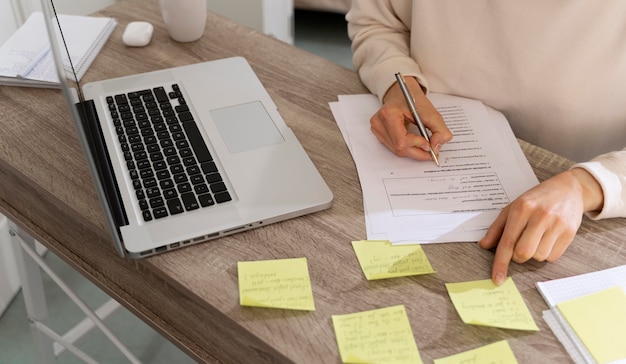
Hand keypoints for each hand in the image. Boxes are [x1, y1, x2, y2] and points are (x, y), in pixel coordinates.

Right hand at [370, 77, 452, 159]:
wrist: (402, 92)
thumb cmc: (414, 100)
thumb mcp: (432, 113)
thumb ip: (440, 131)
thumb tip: (436, 148)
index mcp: (389, 114)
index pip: (402, 140)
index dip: (417, 145)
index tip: (429, 144)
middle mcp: (379, 122)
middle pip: (399, 148)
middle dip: (417, 151)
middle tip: (431, 151)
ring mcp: (376, 128)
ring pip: (396, 150)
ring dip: (413, 151)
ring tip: (424, 146)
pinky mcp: (377, 133)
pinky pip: (393, 148)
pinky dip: (406, 148)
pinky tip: (414, 143)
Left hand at [479, 168, 603, 284]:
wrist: (569, 188)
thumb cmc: (537, 198)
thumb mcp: (513, 207)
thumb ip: (498, 227)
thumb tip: (484, 245)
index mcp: (522, 209)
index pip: (507, 242)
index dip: (500, 263)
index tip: (497, 279)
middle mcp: (540, 216)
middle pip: (523, 253)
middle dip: (518, 257)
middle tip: (520, 245)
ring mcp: (557, 225)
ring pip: (539, 257)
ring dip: (534, 254)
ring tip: (537, 237)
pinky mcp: (570, 232)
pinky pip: (553, 257)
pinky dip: (547, 253)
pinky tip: (548, 238)